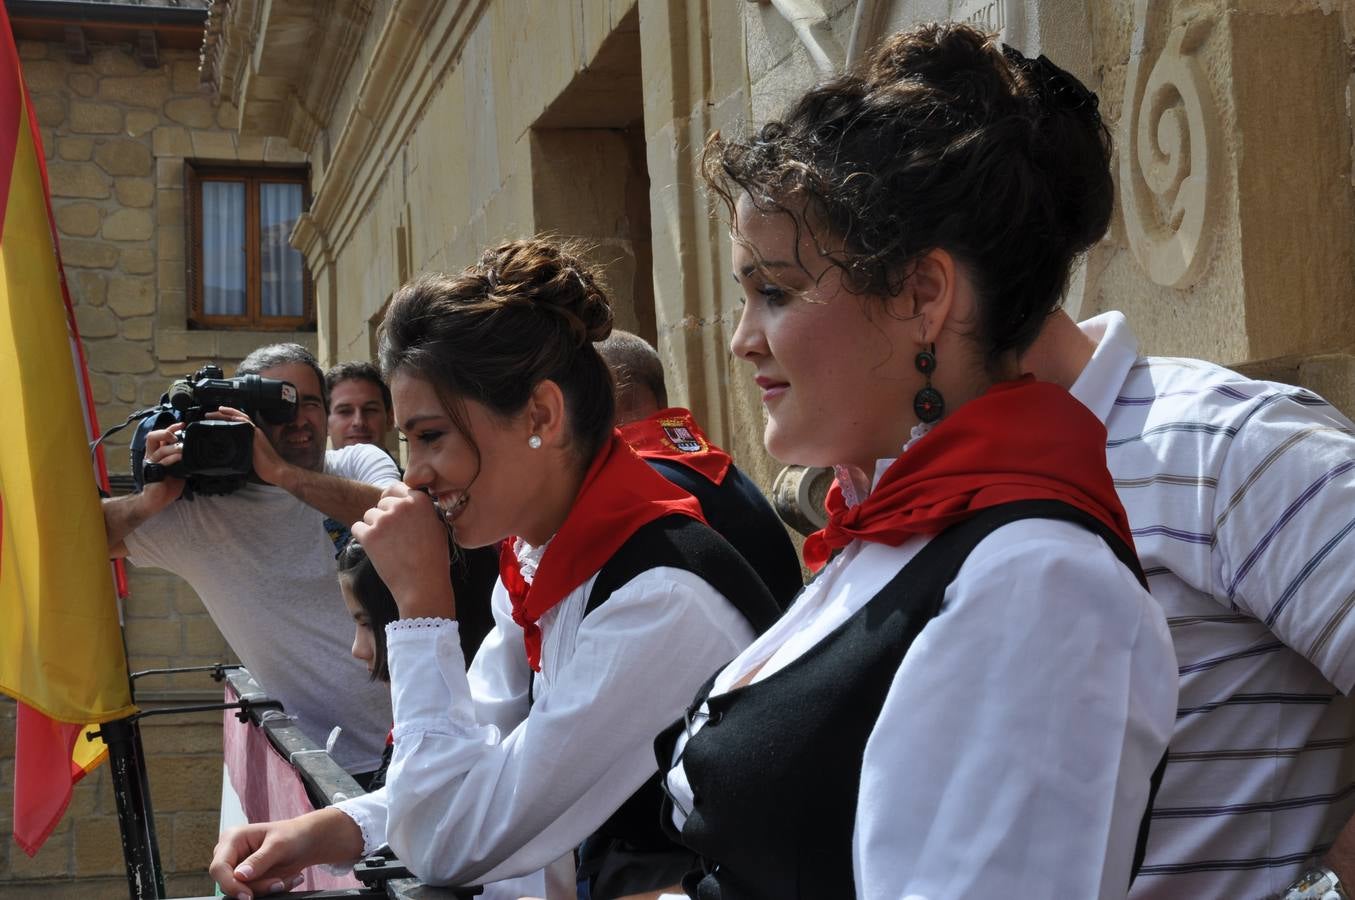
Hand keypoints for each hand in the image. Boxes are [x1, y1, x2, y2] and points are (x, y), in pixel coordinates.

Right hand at [140, 422, 186, 506]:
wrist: (156, 500)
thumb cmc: (167, 485)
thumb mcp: (179, 468)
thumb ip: (184, 459)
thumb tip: (198, 452)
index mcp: (157, 453)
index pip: (160, 435)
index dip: (170, 428)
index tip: (183, 424)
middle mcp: (152, 456)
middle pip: (152, 437)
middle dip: (165, 433)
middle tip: (177, 436)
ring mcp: (151, 464)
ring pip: (160, 450)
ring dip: (173, 447)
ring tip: (184, 448)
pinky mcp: (153, 473)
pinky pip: (162, 463)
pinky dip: (172, 459)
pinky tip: (180, 458)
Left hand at [208, 405, 287, 485]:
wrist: (275, 470)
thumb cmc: (264, 466)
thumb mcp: (248, 457)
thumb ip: (240, 450)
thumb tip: (227, 452)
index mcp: (251, 436)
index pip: (237, 423)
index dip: (226, 418)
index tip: (215, 417)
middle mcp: (254, 432)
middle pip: (237, 418)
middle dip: (223, 414)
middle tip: (210, 414)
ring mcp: (256, 434)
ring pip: (242, 418)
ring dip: (229, 413)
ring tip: (217, 411)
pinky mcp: (257, 437)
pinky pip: (248, 424)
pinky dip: (240, 419)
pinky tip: (232, 417)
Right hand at [209, 810, 361, 898]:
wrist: (304, 842)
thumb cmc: (292, 835)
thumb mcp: (279, 845)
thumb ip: (259, 860)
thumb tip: (239, 876)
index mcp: (232, 838)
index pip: (218, 867)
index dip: (230, 884)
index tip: (247, 896)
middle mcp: (229, 854)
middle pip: (230, 882)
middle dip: (256, 887)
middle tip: (280, 883)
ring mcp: (236, 867)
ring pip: (241, 891)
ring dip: (266, 889)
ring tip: (288, 879)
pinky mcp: (245, 879)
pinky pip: (252, 892)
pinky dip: (269, 890)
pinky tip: (286, 880)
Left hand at [351, 483, 456, 619]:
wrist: (423, 585)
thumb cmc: (433, 560)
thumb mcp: (437, 527)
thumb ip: (422, 511)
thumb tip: (408, 502)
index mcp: (420, 501)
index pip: (397, 487)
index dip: (392, 500)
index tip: (392, 512)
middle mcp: (401, 505)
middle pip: (381, 503)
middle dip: (384, 516)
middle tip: (394, 537)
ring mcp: (384, 520)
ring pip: (368, 515)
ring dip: (373, 528)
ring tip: (388, 547)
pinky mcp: (369, 535)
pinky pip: (357, 528)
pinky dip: (363, 538)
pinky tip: (376, 550)